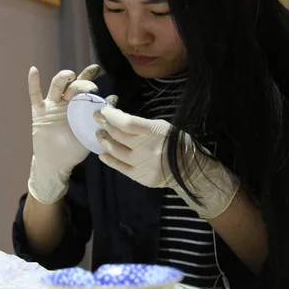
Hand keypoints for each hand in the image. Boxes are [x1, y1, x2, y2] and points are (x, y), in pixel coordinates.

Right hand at [27, 65, 116, 203]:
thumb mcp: (90, 134)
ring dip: (63, 78)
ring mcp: (52, 106)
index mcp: (79, 107)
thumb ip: (100, 119)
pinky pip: (35, 95)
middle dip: (83, 83)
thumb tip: (113, 100)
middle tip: (92, 88)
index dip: (93, 82)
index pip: (86, 90)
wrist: (56, 163)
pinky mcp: (39, 112)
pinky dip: (33, 82)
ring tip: (70, 74)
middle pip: (74, 86)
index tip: (101, 78)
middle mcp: (66, 102)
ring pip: (56, 86)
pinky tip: (34, 70)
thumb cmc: (74, 149)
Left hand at [95, 106, 238, 217]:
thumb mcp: (163, 127)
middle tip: (98, 119)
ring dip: (105, 141)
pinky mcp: (140, 177)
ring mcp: (142, 164)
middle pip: (119, 135)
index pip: (127, 123)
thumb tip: (119, 118)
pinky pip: (119, 167)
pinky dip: (109, 159)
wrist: (190, 171)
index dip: (112, 116)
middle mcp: (147, 149)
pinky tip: (102, 153)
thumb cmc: (177, 143)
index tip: (104, 111)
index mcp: (155, 132)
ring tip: (100, 134)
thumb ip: (142, 125)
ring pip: (116, 151)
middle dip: (105, 125)